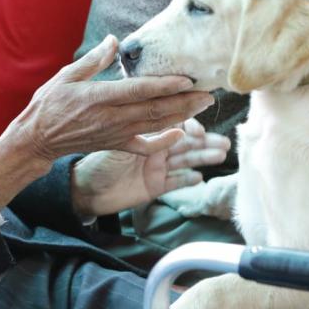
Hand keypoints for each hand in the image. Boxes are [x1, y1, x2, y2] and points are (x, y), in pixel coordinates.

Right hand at [8, 35, 213, 160]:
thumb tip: (115, 41)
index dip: (164, 85)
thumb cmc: (49, 103)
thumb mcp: (66, 76)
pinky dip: (163, 142)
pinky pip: (143, 147)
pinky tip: (180, 134)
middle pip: (155, 109)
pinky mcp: (115, 144)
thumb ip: (94, 60)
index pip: (138, 91)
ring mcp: (115, 133)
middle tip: (209, 92)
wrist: (37, 138)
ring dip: (182, 116)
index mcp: (99, 97)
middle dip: (184, 101)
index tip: (187, 79)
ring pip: (154, 125)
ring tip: (203, 105)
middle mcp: (110, 117)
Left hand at [71, 118, 230, 216]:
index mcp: (144, 131)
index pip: (172, 122)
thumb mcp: (119, 139)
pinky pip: (175, 182)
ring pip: (185, 160)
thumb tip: (173, 124)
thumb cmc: (95, 158)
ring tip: (221, 154)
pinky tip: (200, 178)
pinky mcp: (154, 186)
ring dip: (203, 157)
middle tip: (225, 140)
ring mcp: (155, 167)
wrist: (83, 188)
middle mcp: (153, 147)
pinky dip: (187, 180)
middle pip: (185, 142)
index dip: (188, 121)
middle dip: (205, 140)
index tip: (200, 125)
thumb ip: (143, 132)